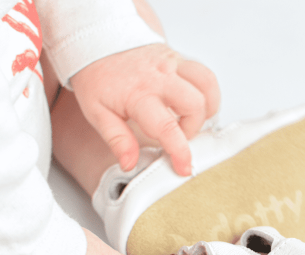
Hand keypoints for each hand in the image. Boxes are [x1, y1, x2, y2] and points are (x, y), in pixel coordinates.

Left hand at [70, 44, 220, 175]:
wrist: (97, 38)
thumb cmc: (98, 77)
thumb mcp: (97, 112)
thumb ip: (116, 139)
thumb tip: (129, 163)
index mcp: (139, 94)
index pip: (166, 127)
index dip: (179, 151)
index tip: (184, 168)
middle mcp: (161, 77)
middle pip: (196, 105)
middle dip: (193, 129)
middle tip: (176, 135)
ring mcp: (173, 64)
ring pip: (207, 86)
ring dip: (206, 110)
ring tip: (189, 120)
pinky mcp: (180, 58)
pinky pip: (205, 76)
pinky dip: (207, 94)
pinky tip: (194, 105)